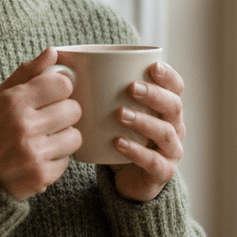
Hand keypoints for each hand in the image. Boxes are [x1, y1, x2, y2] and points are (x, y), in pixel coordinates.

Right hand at [0, 48, 82, 200]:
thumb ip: (26, 73)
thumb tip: (52, 52)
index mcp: (13, 101)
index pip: (62, 84)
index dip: (60, 89)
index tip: (52, 96)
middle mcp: (24, 125)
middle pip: (74, 109)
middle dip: (64, 114)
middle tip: (49, 120)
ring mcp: (33, 152)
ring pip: (75, 136)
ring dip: (63, 138)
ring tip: (45, 140)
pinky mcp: (41, 175)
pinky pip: (67, 161)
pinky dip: (56, 160)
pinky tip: (39, 158)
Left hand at [109, 61, 186, 201]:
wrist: (126, 179)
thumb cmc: (119, 136)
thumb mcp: (111, 111)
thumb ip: (95, 86)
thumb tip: (60, 57)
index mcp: (166, 108)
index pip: (176, 87)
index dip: (168, 76)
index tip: (152, 66)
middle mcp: (174, 127)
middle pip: (173, 106)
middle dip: (154, 95)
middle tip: (131, 88)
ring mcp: (170, 151)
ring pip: (165, 133)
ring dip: (143, 121)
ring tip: (120, 114)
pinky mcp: (162, 173)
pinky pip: (153, 161)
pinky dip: (136, 151)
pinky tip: (118, 143)